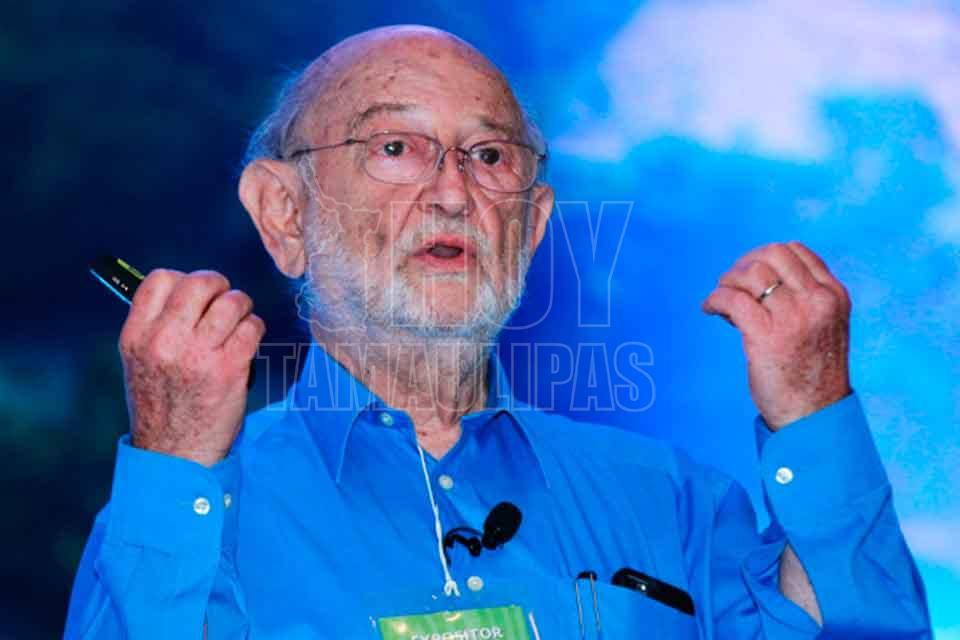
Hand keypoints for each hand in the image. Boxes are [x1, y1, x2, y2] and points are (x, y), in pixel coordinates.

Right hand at [118, 269, 264, 465]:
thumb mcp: (141, 363)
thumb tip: (187, 294)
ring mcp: (197, 354)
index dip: (183, 279)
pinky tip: (247, 341)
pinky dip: (255, 329)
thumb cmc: (162, 407)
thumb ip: (157, 328)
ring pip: (232, 302)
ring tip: (238, 322)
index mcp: (137, 336)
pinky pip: (252, 327)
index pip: (160, 280)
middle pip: (200, 283)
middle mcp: (164, 341)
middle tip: (224, 301)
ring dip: (242, 307)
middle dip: (219, 286)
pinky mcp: (228, 368)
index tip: (195, 296)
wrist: (174, 454)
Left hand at [701, 242, 851, 429]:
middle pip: (772, 254)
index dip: (764, 256)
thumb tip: (756, 280)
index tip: (750, 273)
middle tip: (730, 283)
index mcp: (833, 295)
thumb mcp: (824, 327)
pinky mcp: (767, 335)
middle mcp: (818, 301)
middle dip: (744, 263)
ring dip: (727, 281)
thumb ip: (804, 300)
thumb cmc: (812, 375)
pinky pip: (732, 299)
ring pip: (751, 273)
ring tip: (720, 300)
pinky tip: (710, 310)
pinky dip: (715, 299)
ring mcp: (794, 317)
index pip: (796, 251)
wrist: (813, 416)